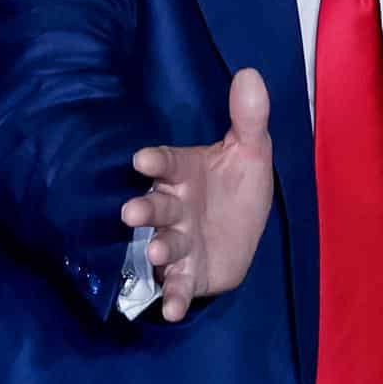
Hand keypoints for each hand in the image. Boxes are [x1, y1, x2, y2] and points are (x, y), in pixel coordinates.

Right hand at [122, 68, 273, 321]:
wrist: (242, 232)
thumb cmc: (236, 186)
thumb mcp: (251, 150)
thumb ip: (249, 117)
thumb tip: (251, 73)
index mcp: (184, 173)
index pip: (166, 163)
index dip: (155, 161)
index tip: (142, 159)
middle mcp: (174, 206)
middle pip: (156, 206)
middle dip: (145, 208)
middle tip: (131, 211)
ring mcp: (178, 240)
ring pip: (164, 243)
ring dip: (158, 248)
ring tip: (159, 251)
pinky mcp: (187, 273)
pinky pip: (177, 285)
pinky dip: (172, 298)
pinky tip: (171, 311)